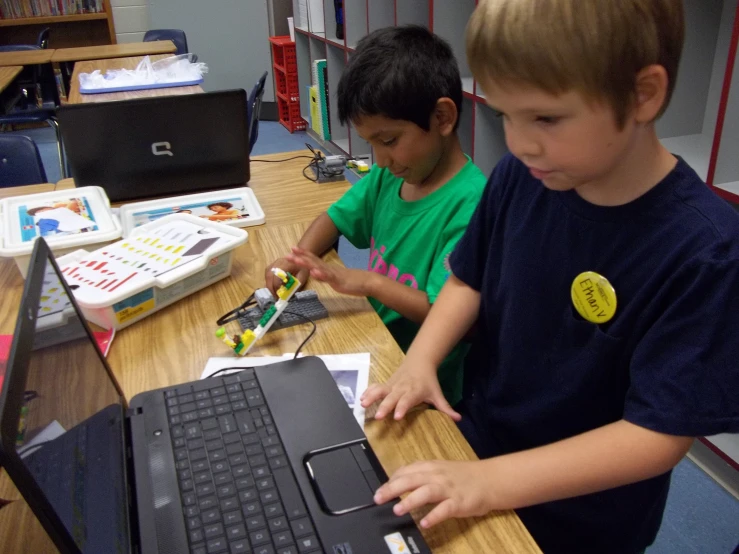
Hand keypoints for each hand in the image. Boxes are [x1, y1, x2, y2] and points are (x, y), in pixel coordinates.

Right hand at [264, 256, 307, 295]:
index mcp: (286, 264)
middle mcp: (278, 262)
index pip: (277, 276)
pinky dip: (269, 281)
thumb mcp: (303, 276)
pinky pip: (268, 273)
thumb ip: (296, 285)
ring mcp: (274, 262)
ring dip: (268, 284)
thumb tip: (288, 295)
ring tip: (273, 293)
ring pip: (267, 274)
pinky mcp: (273, 264)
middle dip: (270, 287)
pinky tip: (272, 287)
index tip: (279, 295)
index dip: (276, 286)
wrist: (302, 257)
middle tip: (274, 297)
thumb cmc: (303, 267)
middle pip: (269, 275)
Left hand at [286, 247, 374, 295]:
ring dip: (307, 263)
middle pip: (313, 261)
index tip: (292, 249)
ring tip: (296, 259)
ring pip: (318, 267)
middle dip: (300, 257)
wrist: (369, 282)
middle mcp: (329, 269)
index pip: (314, 259)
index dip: (303, 254)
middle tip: (288, 253)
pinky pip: (329, 277)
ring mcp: (334, 274)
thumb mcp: (336, 278)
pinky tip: (314, 272)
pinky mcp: (339, 281)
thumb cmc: (353, 281)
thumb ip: (326, 276)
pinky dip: (321, 274)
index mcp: (328, 269)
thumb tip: (316, 273)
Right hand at [360, 358, 460, 420]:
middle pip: (392, 397)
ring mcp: (392, 385)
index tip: (396, 417)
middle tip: (378, 417)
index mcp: (414, 392)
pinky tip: (361, 399)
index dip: (401, 408)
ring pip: (381, 390)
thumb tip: (459, 419)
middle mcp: (401, 388)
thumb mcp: (437, 394)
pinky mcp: (386, 383)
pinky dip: (368, 391)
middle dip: (384, 406)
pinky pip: (376, 387)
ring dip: (372, 397)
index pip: (407, 401)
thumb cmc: (428, 381)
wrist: (419, 362)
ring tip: (363, 404)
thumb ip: (446, 408)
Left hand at [374, 460, 495, 527]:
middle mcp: (438, 476)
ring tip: (397, 509)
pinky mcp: (459, 502)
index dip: (391, 480)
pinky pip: (445, 509)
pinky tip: (425, 523)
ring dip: (410, 500)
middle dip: (392, 488)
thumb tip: (399, 480)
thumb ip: (421, 474)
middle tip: (378, 498)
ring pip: (426, 492)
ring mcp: (448, 488)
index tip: (380, 489)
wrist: (490, 479)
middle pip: (412, 479)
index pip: (407, 471)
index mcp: (431, 467)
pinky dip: (434, 515)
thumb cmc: (463, 476)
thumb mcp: (440, 469)